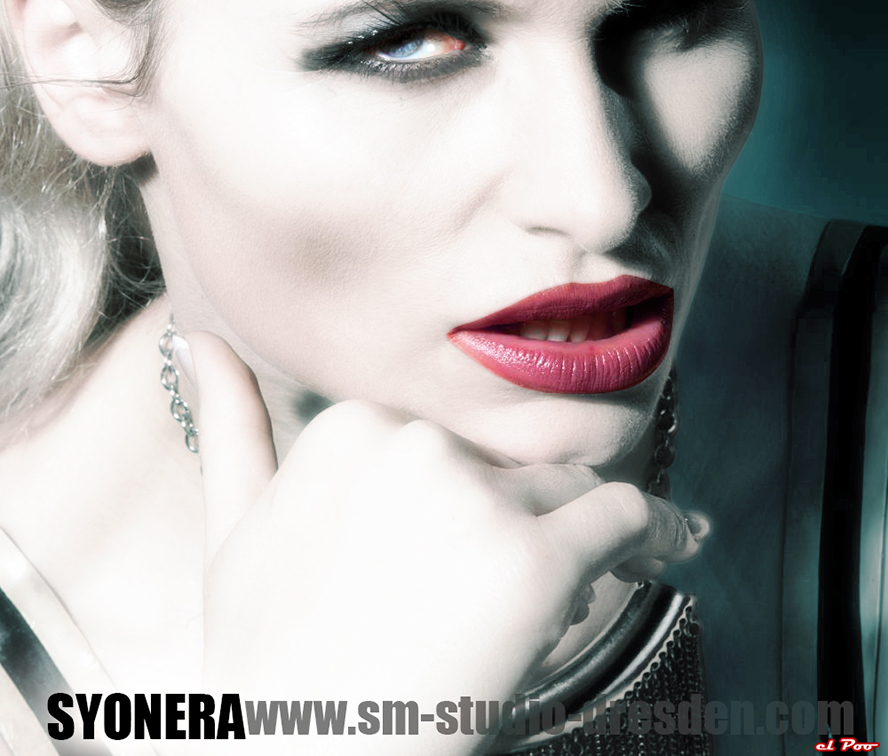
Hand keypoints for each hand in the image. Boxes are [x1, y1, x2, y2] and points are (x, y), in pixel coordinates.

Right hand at [190, 333, 704, 751]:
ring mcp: (476, 501)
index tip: (472, 542)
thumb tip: (198, 340)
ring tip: (573, 588)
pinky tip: (681, 540)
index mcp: (352, 426)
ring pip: (564, 492)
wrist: (295, 755)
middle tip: (499, 595)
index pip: (445, 446)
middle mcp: (416, 444)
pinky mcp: (535, 564)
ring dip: (580, 534)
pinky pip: (624, 521)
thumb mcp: (233, 532)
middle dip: (517, 518)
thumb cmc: (265, 660)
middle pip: (506, 468)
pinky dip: (660, 533)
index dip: (466, 499)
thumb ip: (232, 425)